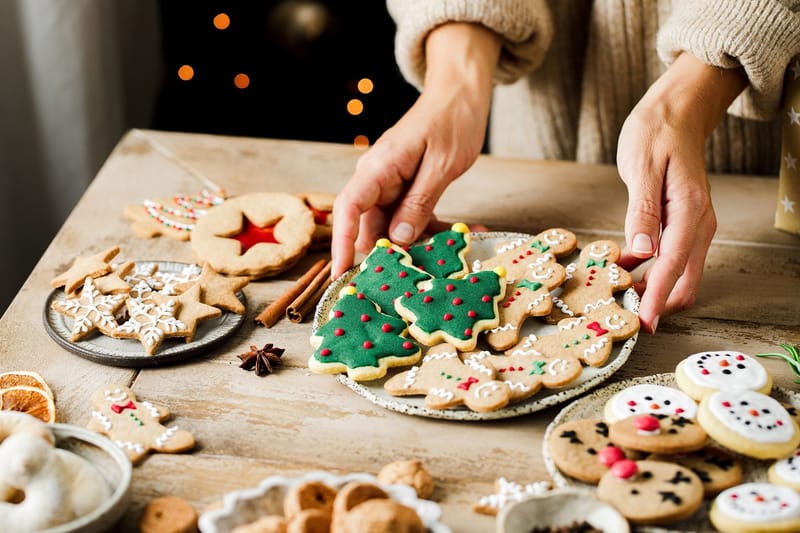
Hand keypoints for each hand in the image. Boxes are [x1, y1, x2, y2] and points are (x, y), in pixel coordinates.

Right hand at [331, 23, 500, 277]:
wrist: (461, 94)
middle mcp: (378, 178)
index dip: (341, 243)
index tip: (340, 273)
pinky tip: (463, 234)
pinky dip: (435, 228)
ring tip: (455, 253)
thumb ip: (419, 202)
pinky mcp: (407, 188)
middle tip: (418, 278)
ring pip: (395, 226)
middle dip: (392, 253)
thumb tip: (398, 239)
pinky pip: (413, 217)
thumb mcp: (441, 165)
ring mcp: (392, 184)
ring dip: (423, 242)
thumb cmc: (452, 120)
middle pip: (371, 225)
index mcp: (379, 167)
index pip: (348, 208)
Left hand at [616, 53, 745, 332]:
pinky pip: (670, 259)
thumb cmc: (656, 133)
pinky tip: (623, 271)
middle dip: (658, 303)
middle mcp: (698, 224)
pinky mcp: (681, 224)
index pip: (674, 266)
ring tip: (617, 297)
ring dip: (653, 290)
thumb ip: (642, 212)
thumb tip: (643, 253)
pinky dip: (651, 272)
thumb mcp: (642, 168)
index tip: (643, 324)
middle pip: (684, 280)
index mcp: (690, 211)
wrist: (677, 111)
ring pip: (678, 273)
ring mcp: (693, 226)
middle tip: (623, 316)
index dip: (657, 298)